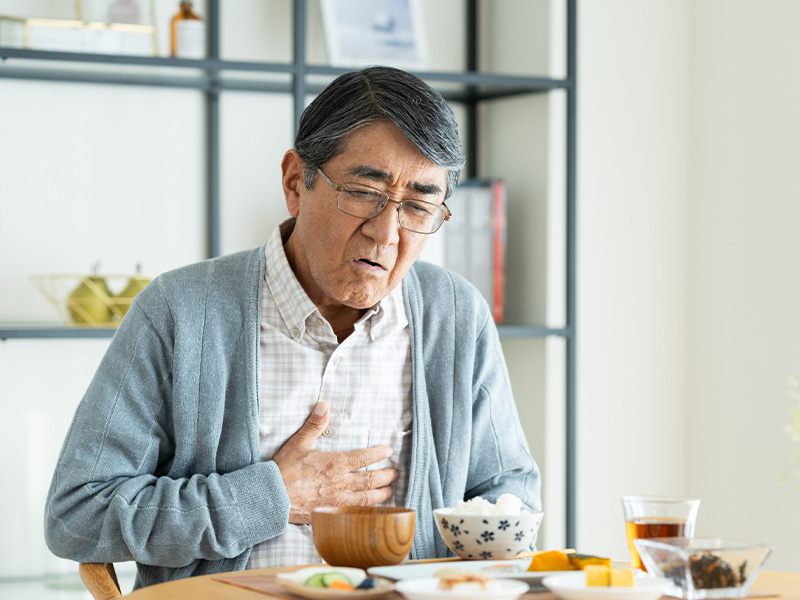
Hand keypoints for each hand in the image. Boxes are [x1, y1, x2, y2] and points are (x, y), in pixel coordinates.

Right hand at [273, 401, 397, 523]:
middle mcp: (341, 483)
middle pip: (372, 480)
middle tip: (395, 473)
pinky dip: (367, 512)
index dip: (379, 454)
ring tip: (390, 492)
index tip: (389, 451)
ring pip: (367, 499)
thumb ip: (314, 424)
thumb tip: (324, 405)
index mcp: (336, 463)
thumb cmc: (284, 470)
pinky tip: (371, 511)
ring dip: (382, 495)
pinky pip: (355, 514)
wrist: (272, 498)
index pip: (365, 457)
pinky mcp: (331, 514)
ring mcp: (337, 501)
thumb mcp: (299, 443)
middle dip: (386, 476)